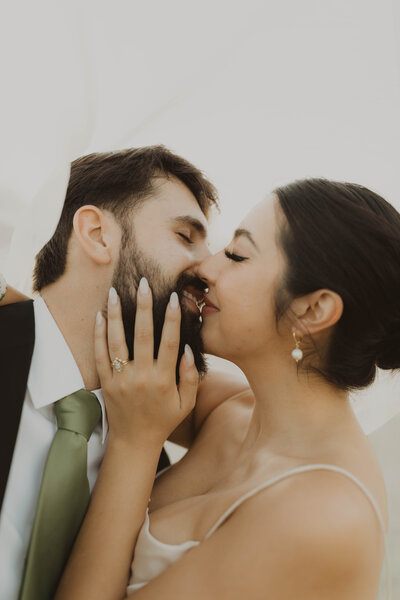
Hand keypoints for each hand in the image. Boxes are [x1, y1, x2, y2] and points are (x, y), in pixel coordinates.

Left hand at [94, 278, 198, 446]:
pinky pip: (100, 355)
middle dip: (144, 307)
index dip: (173, 319)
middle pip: (142, 335)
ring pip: (117, 341)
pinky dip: (99, 335)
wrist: (134, 442)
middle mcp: (141, 377)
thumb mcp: (186, 403)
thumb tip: (187, 349)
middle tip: (144, 284)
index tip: (174, 297)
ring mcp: (121, 379)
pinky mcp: (106, 382)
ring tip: (114, 292)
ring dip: (116, 315)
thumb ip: (190, 377)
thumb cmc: (163, 421)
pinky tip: (100, 316)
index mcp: (164, 380)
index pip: (169, 342)